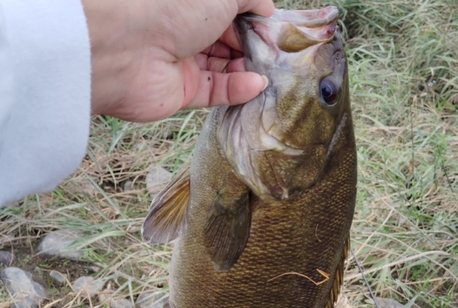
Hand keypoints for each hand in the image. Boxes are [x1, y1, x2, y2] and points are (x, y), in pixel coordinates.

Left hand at [83, 0, 274, 121]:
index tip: (273, 31)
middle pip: (228, 42)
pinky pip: (214, 91)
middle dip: (252, 47)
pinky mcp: (181, 92)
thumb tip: (267, 8)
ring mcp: (183, 63)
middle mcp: (186, 31)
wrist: (127, 50)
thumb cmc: (173, 9)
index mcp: (192, 5)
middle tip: (273, 55)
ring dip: (248, 69)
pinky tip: (256, 85)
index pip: (230, 14)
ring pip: (224, 68)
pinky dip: (237, 89)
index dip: (253, 22)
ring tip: (266, 71)